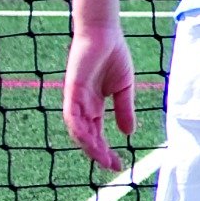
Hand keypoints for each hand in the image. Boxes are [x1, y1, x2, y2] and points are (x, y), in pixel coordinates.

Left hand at [63, 23, 138, 172]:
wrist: (105, 34)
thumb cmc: (113, 55)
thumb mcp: (124, 88)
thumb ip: (124, 110)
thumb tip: (128, 133)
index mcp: (94, 106)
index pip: (97, 134)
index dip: (106, 150)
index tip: (119, 164)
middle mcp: (82, 106)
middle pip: (87, 137)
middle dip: (98, 153)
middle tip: (112, 166)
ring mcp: (76, 100)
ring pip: (78, 130)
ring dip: (89, 145)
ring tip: (103, 157)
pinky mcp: (72, 90)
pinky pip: (72, 114)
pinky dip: (78, 128)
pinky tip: (88, 138)